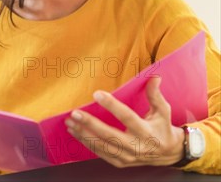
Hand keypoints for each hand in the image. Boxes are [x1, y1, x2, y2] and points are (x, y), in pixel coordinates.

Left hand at [65, 77, 184, 167]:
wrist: (168, 153)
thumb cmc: (162, 128)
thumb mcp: (162, 111)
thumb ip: (155, 95)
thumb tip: (154, 77)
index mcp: (146, 131)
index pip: (127, 117)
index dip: (112, 106)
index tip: (97, 94)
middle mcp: (136, 146)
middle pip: (110, 135)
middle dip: (90, 124)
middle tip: (75, 113)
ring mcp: (128, 156)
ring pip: (102, 146)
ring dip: (84, 134)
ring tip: (70, 123)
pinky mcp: (120, 162)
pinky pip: (100, 153)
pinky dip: (87, 143)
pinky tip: (75, 133)